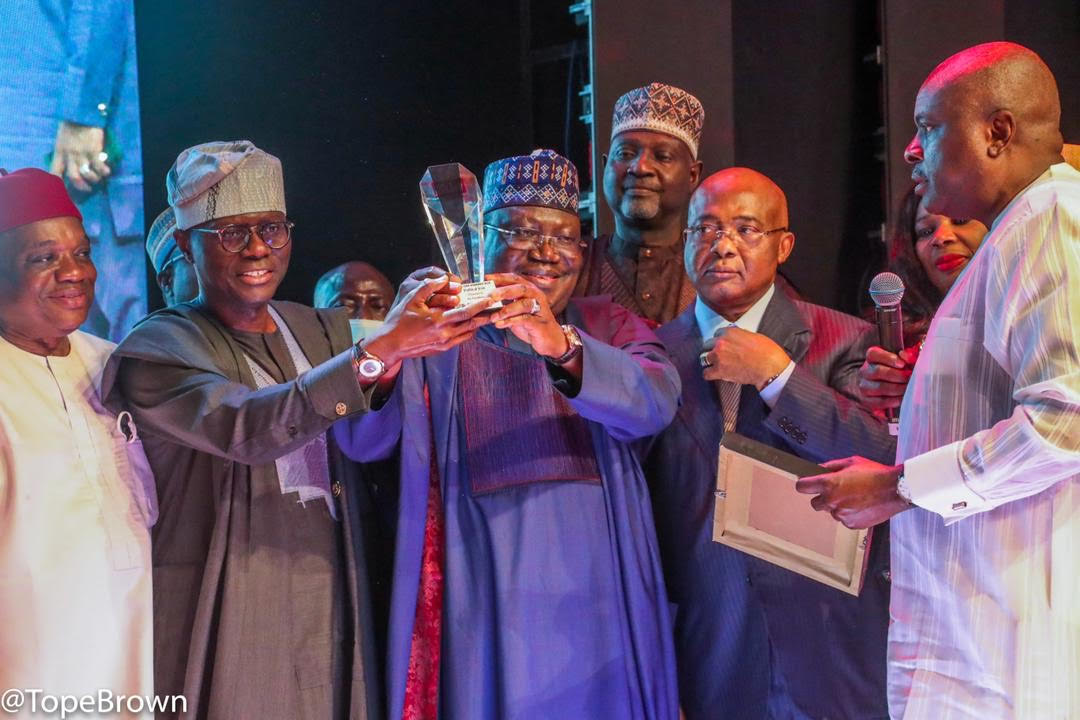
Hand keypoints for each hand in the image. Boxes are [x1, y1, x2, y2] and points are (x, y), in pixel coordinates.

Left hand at [49, 121, 109, 192]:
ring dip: (94, 179)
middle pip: (74, 177)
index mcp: (59, 151)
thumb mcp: (62, 138)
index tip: (62, 189)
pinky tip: (107, 171)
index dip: (57, 183)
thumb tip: (69, 162)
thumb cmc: (71, 124)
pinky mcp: (94, 151)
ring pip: (88, 174)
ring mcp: (82, 153)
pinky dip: (104, 171)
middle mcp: (70, 155)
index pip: (55, 171)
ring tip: (98, 178)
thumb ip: (64, 150)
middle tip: (87, 188)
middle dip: (82, 186)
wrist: (81, 113)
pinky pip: (100, 167)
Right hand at [364, 274, 490, 369]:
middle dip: (485, 316)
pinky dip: (468, 331)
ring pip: (469, 333)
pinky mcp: (443, 349)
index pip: (466, 312)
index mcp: (438, 321)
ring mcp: (445, 344)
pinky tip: (470, 324)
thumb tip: (443, 277)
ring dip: (478, 324)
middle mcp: (445, 334)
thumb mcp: (411, 299)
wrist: (391, 345)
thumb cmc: (399, 320)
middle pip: (472, 324)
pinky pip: (461, 339)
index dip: (480, 305)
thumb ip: (428, 287)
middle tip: (496, 308)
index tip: (491, 298)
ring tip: (487, 315)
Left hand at [485, 273, 568, 357]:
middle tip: (490, 296)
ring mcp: (539, 309)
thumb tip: (485, 302)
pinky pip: (525, 319)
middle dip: (504, 291)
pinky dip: (511, 321)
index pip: (515, 279)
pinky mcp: (540, 322)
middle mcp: (536, 296)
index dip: (501, 277)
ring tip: (493, 317)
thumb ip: (505, 305)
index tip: (487, 278)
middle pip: (520, 288)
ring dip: (506, 310)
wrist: (549, 339)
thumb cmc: (531, 324)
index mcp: (530, 290)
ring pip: (523, 304)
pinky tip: (500, 325)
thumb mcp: (516, 312)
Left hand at [700, 327, 790, 388]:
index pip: (716, 334)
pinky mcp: (719, 371)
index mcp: (729, 332)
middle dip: (713, 350)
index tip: (723, 345)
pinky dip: (709, 374)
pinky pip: (706, 373)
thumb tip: (735, 339)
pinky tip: (714, 374)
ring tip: (716, 364)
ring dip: (710, 361)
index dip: (720, 340)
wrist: (770, 367)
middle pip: (707, 345)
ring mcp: (718, 357)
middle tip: (720, 355)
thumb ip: (738, 336)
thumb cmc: (766, 352)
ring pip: (704, 358)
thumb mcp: (752, 335)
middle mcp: (721, 343)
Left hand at [794, 456, 910, 528]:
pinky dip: (849, 514)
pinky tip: (861, 505)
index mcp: (829, 483)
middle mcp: (832, 500)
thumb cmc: (875, 473)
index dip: (804, 484)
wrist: (896, 489)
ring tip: (855, 497)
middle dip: (822, 497)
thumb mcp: (851, 462)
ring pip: (831, 511)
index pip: (802, 487)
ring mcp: (841, 514)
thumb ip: (831, 466)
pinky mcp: (851, 524)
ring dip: (838, 506)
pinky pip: (844, 519)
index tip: (808, 484)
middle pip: (815, 503)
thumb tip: (818, 469)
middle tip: (836, 491)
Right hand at [856, 345, 917, 409]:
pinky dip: (894, 400)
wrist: (891, 387)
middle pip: (877, 371)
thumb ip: (908, 357)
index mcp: (871, 358)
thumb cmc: (900, 371)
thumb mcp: (904, 361)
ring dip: (898, 388)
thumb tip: (907, 357)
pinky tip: (904, 398)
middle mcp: (864, 371)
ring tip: (910, 388)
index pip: (873, 354)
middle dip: (898, 376)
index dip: (888, 358)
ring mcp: (864, 387)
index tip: (902, 364)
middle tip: (911, 378)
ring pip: (880, 387)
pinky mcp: (867, 401)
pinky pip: (880, 402)